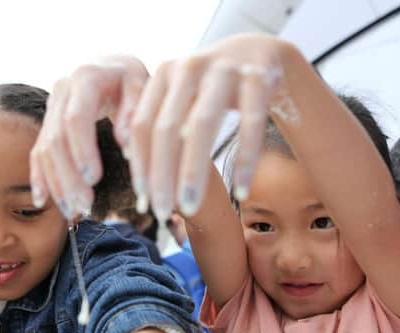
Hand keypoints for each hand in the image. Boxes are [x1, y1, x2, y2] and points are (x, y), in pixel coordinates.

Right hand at [30, 56, 149, 217]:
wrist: (111, 66)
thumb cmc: (132, 80)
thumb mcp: (142, 85)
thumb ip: (135, 110)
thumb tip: (125, 142)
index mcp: (86, 77)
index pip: (76, 118)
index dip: (81, 150)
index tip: (93, 179)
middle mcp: (62, 90)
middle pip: (56, 139)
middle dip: (68, 176)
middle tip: (84, 205)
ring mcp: (51, 107)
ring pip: (45, 149)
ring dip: (56, 183)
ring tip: (72, 211)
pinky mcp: (48, 123)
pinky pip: (38, 152)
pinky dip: (40, 178)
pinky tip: (42, 200)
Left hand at [129, 33, 288, 220]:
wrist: (259, 52)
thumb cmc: (212, 90)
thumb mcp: (183, 101)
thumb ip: (163, 132)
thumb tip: (143, 186)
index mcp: (165, 74)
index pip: (143, 125)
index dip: (140, 163)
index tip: (142, 199)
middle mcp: (189, 67)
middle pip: (167, 128)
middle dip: (161, 175)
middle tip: (159, 213)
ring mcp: (224, 69)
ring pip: (202, 125)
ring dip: (193, 171)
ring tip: (189, 207)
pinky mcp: (258, 75)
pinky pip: (250, 123)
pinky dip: (245, 160)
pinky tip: (241, 191)